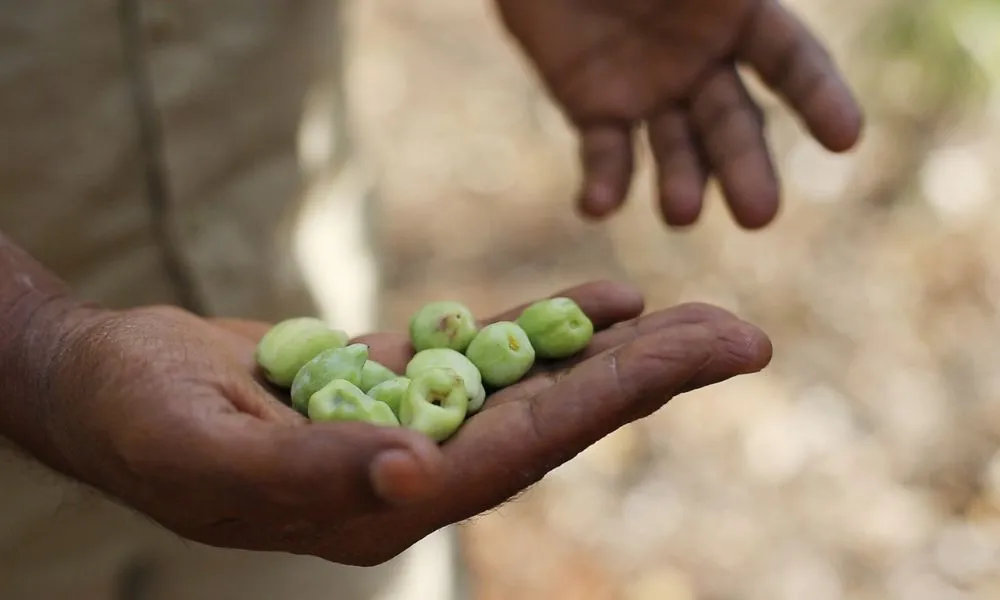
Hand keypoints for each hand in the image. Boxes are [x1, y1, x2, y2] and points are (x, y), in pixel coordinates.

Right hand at [44, 281, 770, 565]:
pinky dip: (539, 326)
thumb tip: (417, 478)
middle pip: (550, 420)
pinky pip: (481, 351)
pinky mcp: (394, 380)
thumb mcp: (204, 446)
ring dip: (608, 349)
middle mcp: (412, 473)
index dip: (612, 403)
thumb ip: (310, 468)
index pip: (519, 452)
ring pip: (527, 384)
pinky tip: (598, 300)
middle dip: (645, 378)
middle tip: (739, 334)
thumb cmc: (135, 420)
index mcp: (378, 505)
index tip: (699, 358)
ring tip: (690, 315)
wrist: (103, 387)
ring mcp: (408, 424)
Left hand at [496, 0, 863, 227]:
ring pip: (674, 149)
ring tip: (679, 214)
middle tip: (758, 217)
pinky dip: (602, 183)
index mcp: (738, 13)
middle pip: (733, 124)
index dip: (819, 98)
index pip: (792, 62)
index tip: (845, 139)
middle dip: (745, 168)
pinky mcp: (594, 109)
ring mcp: (651, 91)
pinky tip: (597, 207)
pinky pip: (603, 153)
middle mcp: (702, 63)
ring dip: (681, 183)